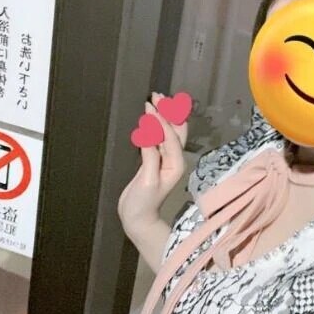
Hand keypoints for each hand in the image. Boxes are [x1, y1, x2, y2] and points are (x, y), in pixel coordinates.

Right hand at [118, 94, 187, 235]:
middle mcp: (174, 159)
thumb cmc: (143, 202)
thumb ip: (151, 157)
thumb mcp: (148, 180)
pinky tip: (149, 117)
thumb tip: (150, 134)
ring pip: (167, 132)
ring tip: (155, 100)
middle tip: (157, 95)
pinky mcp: (155, 160)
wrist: (137, 219)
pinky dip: (154, 126)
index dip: (161, 120)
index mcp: (176, 164)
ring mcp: (165, 159)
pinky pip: (158, 138)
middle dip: (167, 112)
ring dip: (162, 116)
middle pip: (174, 130)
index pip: (170, 136)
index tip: (150, 105)